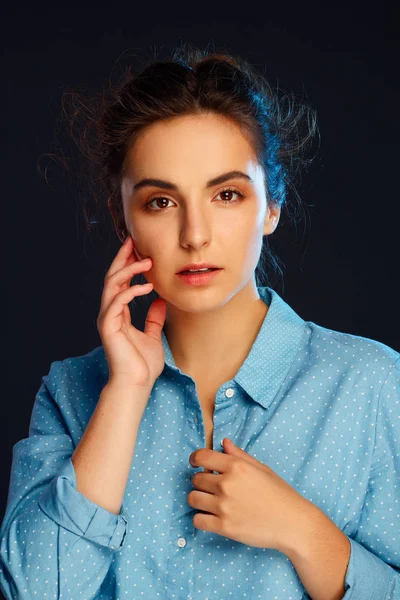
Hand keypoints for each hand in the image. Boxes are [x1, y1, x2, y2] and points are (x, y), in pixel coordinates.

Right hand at [97, 235, 166, 389]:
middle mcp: (110, 312)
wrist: (136, 385)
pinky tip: (147, 286)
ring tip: (146, 261)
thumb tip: (160, 301)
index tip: (139, 248)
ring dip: (128, 270)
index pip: (121, 281)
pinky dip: (131, 290)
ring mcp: (107, 318)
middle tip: (134, 241)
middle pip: (112, 277)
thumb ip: (153, 318)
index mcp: (119, 313)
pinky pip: (117, 301)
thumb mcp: (153, 335)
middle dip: (122, 257)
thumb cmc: (143, 364)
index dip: (127, 263)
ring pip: (112, 284)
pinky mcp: (108, 326)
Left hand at [187, 438, 315, 552]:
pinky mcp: (224, 527)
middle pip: (196, 479)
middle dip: (202, 482)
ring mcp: (224, 506)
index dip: (195, 459)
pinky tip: (212, 517)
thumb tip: (224, 442)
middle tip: (213, 487)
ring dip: (199, 499)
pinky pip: (198, 520)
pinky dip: (202, 519)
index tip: (195, 463)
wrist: (292, 523)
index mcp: (236, 466)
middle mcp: (227, 484)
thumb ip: (240, 455)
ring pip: (193, 498)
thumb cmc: (280, 493)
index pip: (201, 456)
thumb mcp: (261, 468)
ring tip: (211, 502)